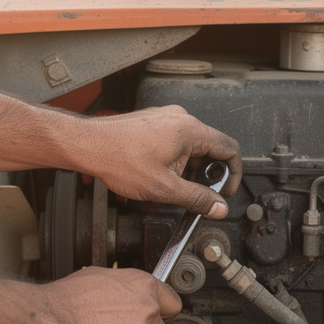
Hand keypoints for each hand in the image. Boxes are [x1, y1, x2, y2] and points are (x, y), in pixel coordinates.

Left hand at [75, 105, 241, 218]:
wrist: (89, 145)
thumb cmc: (119, 159)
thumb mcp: (164, 188)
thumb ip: (197, 199)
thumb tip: (217, 207)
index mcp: (190, 130)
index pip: (230, 149)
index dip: (233, 174)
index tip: (225, 190)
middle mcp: (181, 118)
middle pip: (211, 147)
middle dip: (207, 174)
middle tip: (196, 193)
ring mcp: (166, 117)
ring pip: (192, 145)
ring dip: (190, 167)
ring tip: (171, 183)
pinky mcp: (154, 121)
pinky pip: (176, 139)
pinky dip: (176, 157)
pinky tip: (160, 172)